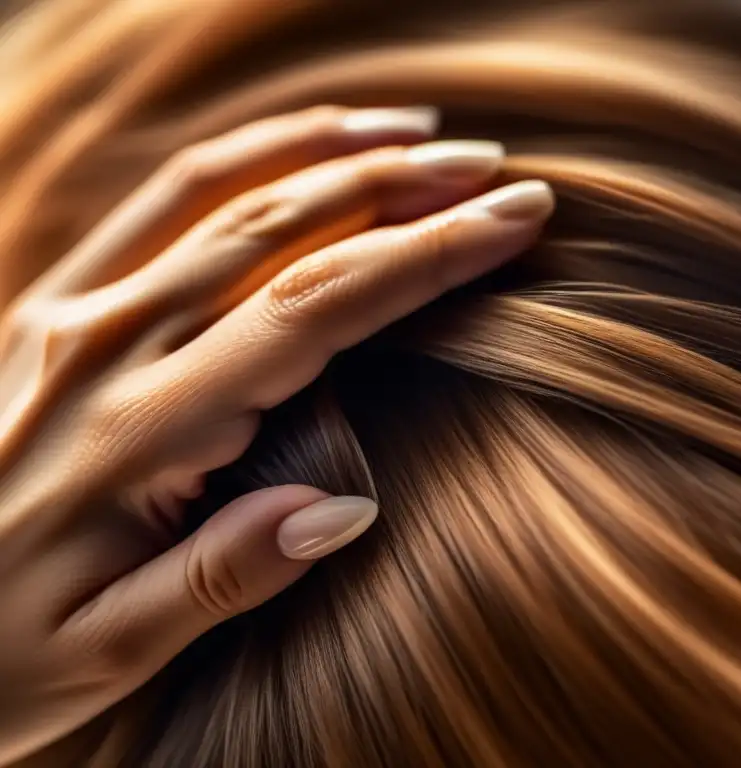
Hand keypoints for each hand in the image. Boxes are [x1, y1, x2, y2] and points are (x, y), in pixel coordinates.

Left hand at [0, 104, 554, 764]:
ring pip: (224, 192)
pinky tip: (305, 151)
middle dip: (403, 189)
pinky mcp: (59, 303)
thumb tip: (348, 510)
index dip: (426, 256)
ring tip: (420, 134)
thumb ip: (226, 575)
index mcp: (140, 431)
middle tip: (496, 172)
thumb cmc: (3, 652)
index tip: (511, 222)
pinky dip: (248, 159)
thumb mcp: (112, 652)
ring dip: (331, 151)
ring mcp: (76, 311)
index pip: (316, 310)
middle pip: (285, 232)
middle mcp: (109, 345)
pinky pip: (164, 201)